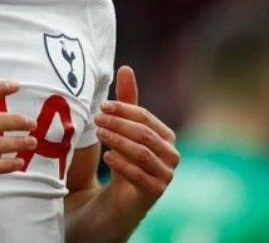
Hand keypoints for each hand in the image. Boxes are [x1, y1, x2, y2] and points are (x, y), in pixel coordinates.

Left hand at [94, 66, 178, 223]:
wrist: (120, 201)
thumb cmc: (124, 160)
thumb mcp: (123, 130)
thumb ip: (126, 102)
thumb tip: (125, 67)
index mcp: (166, 136)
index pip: (145, 118)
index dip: (124, 109)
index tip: (102, 105)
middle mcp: (171, 155)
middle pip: (144, 134)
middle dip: (119, 124)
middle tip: (97, 118)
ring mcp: (166, 175)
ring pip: (143, 153)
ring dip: (119, 141)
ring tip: (100, 134)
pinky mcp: (156, 192)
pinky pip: (140, 175)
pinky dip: (122, 164)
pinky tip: (107, 156)